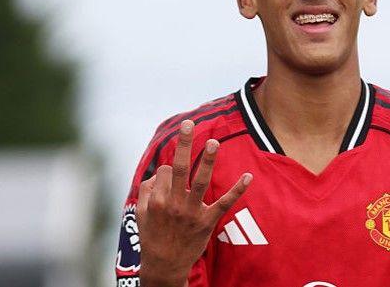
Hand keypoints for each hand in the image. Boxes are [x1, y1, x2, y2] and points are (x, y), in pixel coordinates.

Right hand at [136, 119, 251, 286]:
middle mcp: (175, 204)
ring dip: (207, 161)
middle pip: (179, 169)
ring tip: (214, 142)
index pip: (166, 172)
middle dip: (183, 145)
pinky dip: (237, 190)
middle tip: (188, 124)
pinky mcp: (208, 221)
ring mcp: (192, 212)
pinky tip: (248, 176)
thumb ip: (148, 190)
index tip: (171, 175)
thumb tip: (160, 172)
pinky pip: (224, 203)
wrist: (165, 265)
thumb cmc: (152, 235)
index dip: (169, 169)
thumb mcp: (141, 213)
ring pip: (201, 182)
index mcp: (158, 200)